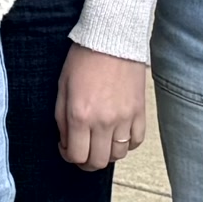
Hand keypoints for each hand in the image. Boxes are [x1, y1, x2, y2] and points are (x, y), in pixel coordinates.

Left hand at [53, 44, 148, 171]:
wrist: (112, 39)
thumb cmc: (83, 59)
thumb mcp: (62, 87)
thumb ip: (62, 119)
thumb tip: (66, 142)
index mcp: (80, 115)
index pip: (77, 156)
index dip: (69, 157)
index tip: (66, 148)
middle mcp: (103, 121)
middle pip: (98, 162)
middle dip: (86, 162)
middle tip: (82, 152)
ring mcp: (124, 119)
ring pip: (118, 155)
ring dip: (106, 153)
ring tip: (99, 141)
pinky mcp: (140, 113)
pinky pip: (135, 142)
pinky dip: (126, 144)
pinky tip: (117, 135)